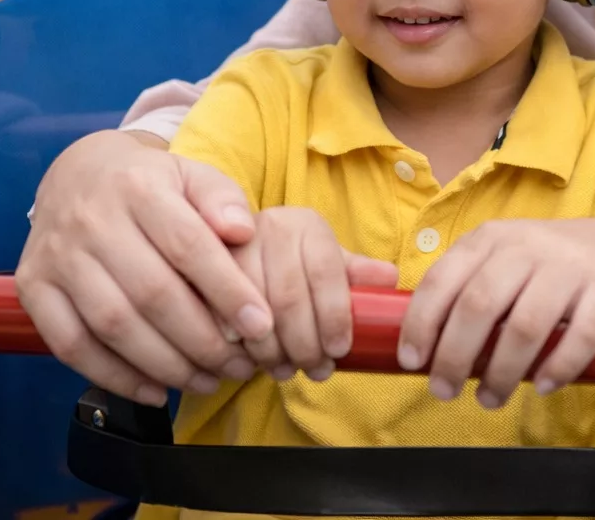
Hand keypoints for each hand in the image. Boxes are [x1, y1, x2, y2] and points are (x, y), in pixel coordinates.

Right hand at [16, 130, 272, 405]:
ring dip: (165, 365)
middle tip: (238, 366)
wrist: (79, 173)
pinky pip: (71, 346)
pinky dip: (115, 377)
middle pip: (151, 293)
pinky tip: (156, 390)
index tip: (260, 325)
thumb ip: (223, 200)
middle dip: (202, 340)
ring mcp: (57, 256)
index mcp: (139, 187)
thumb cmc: (152, 183)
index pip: (188, 245)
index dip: (227, 290)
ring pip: (113, 325)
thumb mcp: (193, 174)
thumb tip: (243, 232)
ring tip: (207, 381)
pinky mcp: (33, 287)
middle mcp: (91, 220)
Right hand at [231, 207, 398, 381]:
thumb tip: (390, 278)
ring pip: (254, 309)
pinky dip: (237, 345)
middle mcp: (271, 227)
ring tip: (286, 370)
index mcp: (306, 224)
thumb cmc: (294, 262)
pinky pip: (219, 315)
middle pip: (290, 296)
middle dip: (304, 343)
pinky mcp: (205, 270)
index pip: (326, 272)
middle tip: (315, 369)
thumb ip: (355, 272)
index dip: (335, 315)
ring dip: (272, 350)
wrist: (236, 245)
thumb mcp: (327, 261)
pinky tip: (251, 360)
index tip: (339, 350)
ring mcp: (234, 246)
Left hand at [397, 219, 594, 408]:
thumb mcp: (502, 260)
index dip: (421, 322)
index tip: (412, 361)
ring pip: (526, 325)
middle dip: (454, 356)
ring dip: (502, 372)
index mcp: (490, 238)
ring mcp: (570, 264)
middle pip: (479, 304)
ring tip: (490, 399)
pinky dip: (559, 367)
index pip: (442, 278)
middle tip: (444, 391)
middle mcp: (527, 245)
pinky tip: (542, 386)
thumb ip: (467, 290)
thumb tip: (425, 347)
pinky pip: (582, 333)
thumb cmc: (546, 264)